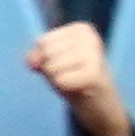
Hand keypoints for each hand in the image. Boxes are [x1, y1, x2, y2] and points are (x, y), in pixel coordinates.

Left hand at [26, 21, 134, 135]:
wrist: (102, 106)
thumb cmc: (75, 80)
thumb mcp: (52, 63)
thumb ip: (37, 57)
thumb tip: (31, 61)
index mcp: (82, 29)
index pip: (42, 41)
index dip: (47, 59)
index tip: (68, 66)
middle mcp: (90, 37)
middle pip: (46, 53)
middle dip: (52, 70)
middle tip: (72, 76)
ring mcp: (94, 54)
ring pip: (51, 67)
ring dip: (58, 80)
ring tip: (75, 82)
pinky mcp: (94, 74)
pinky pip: (60, 81)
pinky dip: (64, 89)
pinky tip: (80, 90)